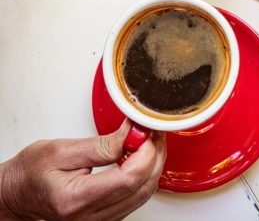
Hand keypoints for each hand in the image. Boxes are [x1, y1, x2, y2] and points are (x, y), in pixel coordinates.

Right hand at [0, 120, 166, 220]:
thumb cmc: (31, 172)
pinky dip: (144, 177)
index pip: (128, 179)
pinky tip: (140, 158)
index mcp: (74, 199)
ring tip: (148, 141)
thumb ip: (100, 145)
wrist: (17, 193)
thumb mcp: (60, 149)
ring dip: (153, 166)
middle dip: (155, 156)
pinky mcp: (106, 218)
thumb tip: (132, 135)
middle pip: (142, 188)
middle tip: (152, 133)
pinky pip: (136, 198)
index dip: (146, 153)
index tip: (145, 132)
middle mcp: (89, 217)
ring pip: (144, 194)